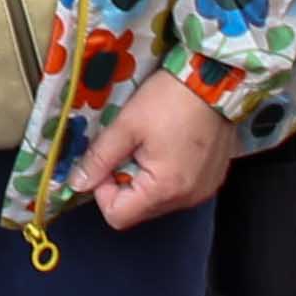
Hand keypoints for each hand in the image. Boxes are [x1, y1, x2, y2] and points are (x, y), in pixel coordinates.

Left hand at [76, 79, 237, 229]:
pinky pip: (177, 190)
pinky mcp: (211, 181)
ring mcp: (202, 192)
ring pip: (157, 200)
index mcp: (164, 190)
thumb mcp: (127, 125)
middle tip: (128, 148)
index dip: (103, 191)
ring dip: (144, 179)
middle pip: (138, 210)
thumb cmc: (170, 99)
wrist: (218, 80)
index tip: (108, 161)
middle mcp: (186, 200)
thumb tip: (77, 184)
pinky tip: (169, 146)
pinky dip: (165, 175)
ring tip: (150, 144)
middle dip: (124, 182)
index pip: (118, 216)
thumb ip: (99, 158)